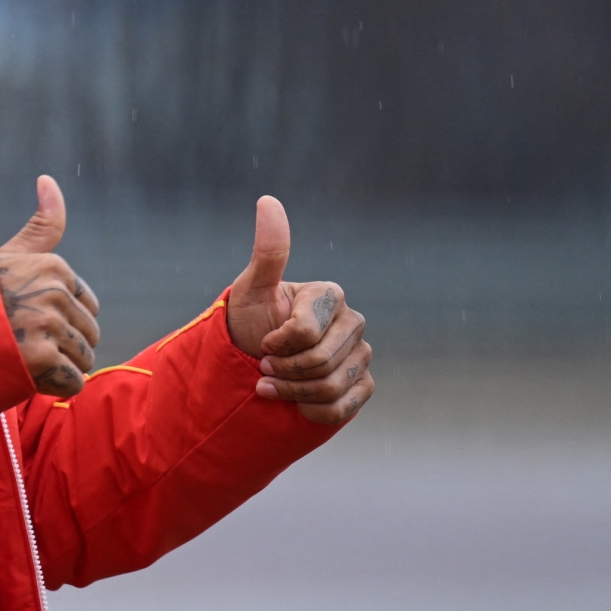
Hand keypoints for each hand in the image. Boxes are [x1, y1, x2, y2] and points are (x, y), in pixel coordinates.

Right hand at [0, 175, 100, 398]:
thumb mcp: (6, 256)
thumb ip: (40, 227)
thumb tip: (49, 178)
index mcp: (52, 267)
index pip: (87, 306)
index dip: (59, 321)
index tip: (25, 321)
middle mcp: (54, 291)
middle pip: (87, 335)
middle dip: (61, 349)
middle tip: (18, 346)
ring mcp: (48, 324)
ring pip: (83, 360)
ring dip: (56, 370)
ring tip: (19, 360)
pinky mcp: (42, 357)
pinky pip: (72, 383)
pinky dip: (52, 389)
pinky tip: (23, 377)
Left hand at [223, 195, 372, 425]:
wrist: (249, 369)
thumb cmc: (248, 325)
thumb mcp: (252, 289)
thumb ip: (268, 251)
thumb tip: (268, 200)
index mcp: (330, 296)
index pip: (306, 333)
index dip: (278, 345)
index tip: (264, 342)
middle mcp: (352, 323)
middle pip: (320, 362)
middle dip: (284, 372)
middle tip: (264, 369)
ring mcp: (361, 355)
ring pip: (331, 386)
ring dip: (292, 393)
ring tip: (272, 387)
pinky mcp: (362, 385)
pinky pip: (342, 406)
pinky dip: (312, 410)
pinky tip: (295, 404)